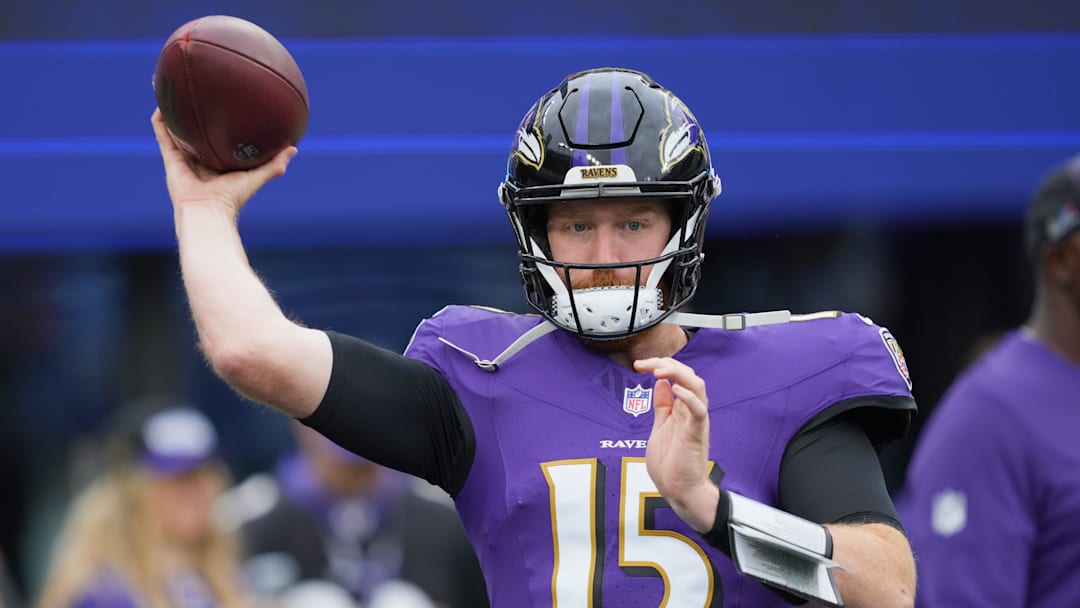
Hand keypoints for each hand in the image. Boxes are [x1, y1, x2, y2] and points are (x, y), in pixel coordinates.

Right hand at [151, 108, 295, 216]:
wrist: (208, 210)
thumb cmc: (233, 198)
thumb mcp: (256, 177)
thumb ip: (274, 164)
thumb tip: (294, 148)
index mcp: (219, 164)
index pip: (220, 141)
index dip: (221, 127)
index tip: (225, 108)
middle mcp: (200, 160)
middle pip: (197, 134)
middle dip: (197, 117)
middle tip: (201, 94)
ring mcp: (184, 159)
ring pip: (177, 132)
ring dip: (175, 114)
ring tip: (175, 92)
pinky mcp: (170, 159)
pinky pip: (163, 135)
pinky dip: (160, 121)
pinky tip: (161, 104)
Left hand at [634, 356, 718, 532]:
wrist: (678, 491)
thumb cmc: (670, 463)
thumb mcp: (660, 427)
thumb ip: (662, 406)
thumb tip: (661, 383)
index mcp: (682, 408)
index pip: (677, 375)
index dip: (659, 365)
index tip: (639, 365)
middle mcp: (691, 411)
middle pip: (688, 375)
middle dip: (666, 364)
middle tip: (643, 364)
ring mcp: (695, 421)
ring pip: (697, 387)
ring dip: (678, 373)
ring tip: (659, 371)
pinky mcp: (697, 435)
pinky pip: (699, 411)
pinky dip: (689, 397)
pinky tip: (675, 390)